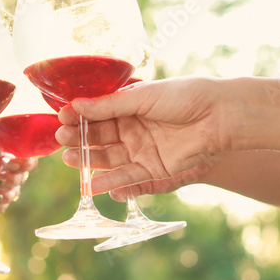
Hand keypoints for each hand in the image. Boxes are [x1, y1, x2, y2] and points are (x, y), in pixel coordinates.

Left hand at [0, 146, 36, 212]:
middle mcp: (5, 171)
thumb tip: (1, 160)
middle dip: (13, 178)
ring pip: (15, 192)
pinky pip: (3, 206)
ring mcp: (1, 188)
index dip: (24, 161)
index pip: (23, 156)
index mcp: (2, 154)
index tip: (10, 165)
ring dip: (7, 193)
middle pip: (22, 176)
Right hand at [56, 77, 234, 194]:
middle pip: (100, 136)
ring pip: (110, 157)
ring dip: (89, 160)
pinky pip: (128, 176)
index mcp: (130, 105)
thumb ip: (110, 105)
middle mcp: (134, 127)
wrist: (218, 116)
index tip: (61, 116)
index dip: (79, 115)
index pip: (98, 112)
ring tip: (69, 159)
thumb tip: (76, 105)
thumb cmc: (184, 96)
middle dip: (79, 138)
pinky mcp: (154, 168)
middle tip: (60, 139)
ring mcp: (143, 148)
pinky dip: (110, 181)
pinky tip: (92, 183)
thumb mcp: (143, 96)